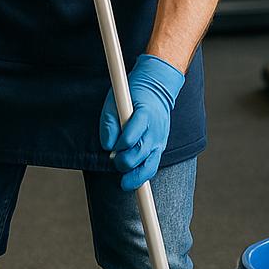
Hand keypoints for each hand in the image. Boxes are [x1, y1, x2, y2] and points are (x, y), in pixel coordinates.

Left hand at [99, 54, 184, 190]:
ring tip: (123, 179)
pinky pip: (152, 168)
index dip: (118, 146)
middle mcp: (155, 131)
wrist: (157, 88)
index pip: (130, 139)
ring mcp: (160, 140)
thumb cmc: (134, 95)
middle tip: (115, 157)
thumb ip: (109, 124)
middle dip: (122, 161)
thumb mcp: (115, 101)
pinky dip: (141, 176)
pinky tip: (131, 180)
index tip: (112, 146)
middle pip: (138, 156)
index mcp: (145, 116)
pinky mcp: (160, 147)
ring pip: (149, 167)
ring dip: (133, 176)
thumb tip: (108, 147)